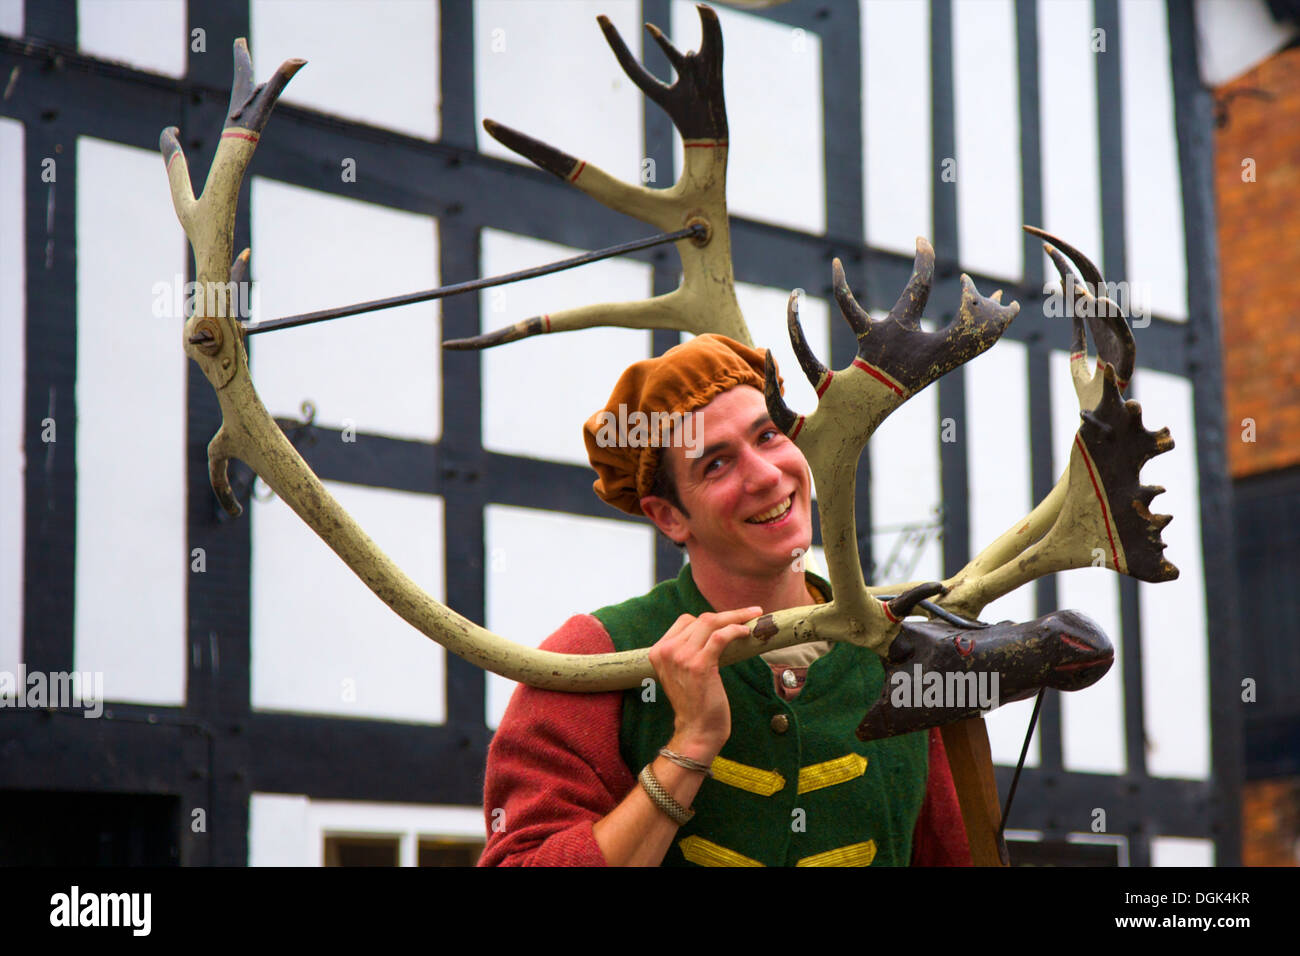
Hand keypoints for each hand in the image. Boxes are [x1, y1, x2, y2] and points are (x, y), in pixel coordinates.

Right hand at [647, 607, 762, 763]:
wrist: (696, 731)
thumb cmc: (695, 704)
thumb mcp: (681, 673)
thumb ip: (687, 652)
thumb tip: (715, 632)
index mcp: (659, 651)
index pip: (685, 621)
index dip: (709, 619)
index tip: (729, 619)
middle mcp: (667, 651)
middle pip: (700, 619)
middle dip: (728, 614)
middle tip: (750, 613)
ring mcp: (681, 657)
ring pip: (710, 622)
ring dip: (736, 616)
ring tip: (753, 616)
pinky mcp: (699, 665)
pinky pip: (719, 636)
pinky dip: (735, 629)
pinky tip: (745, 632)